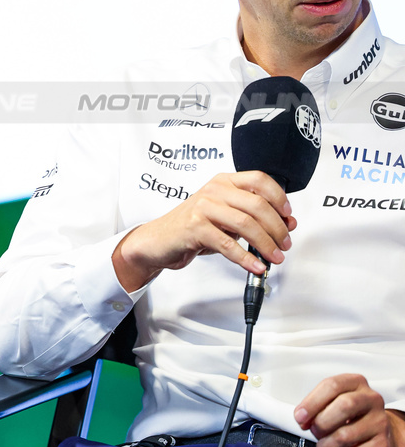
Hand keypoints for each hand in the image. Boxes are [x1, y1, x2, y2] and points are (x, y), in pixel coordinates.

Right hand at [111, 171, 295, 290]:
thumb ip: (252, 217)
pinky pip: (228, 244)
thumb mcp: (225, 217)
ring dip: (266, 244)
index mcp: (223, 182)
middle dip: (277, 228)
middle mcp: (213, 190)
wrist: (159, 240)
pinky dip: (246, 258)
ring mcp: (203, 207)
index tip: (288, 216)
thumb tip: (286, 225)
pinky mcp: (195, 227)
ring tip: (274, 257)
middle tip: (284, 244)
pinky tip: (255, 266)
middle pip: (257, 205)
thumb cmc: (193, 227)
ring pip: (246, 224)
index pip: (259, 180)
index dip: (279, 198)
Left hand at [295, 373, 404, 446]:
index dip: (311, 403)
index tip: (299, 417)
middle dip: (321, 423)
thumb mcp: (333, 404)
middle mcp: (371, 400)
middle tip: (314, 432)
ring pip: (344, 436)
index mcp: (356, 383)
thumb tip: (302, 418)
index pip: (332, 385)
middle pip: (343, 407)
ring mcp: (380, 423)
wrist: (380, 439)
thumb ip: (316, 407)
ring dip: (325, 446)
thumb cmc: (351, 419)